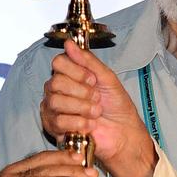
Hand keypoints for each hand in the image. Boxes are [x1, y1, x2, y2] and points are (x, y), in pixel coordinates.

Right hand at [40, 41, 156, 176]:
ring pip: (55, 101)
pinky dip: (79, 123)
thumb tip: (69, 43)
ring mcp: (53, 109)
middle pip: (55, 82)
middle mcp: (57, 90)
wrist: (123, 133)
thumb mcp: (107, 78)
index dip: (76, 71)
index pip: (58, 63)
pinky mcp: (54, 129)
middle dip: (81, 91)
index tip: (93, 80)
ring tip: (96, 112)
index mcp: (68, 75)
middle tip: (97, 98)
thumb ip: (88, 61)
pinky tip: (90, 125)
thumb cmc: (116, 105)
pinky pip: (58, 121)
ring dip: (81, 107)